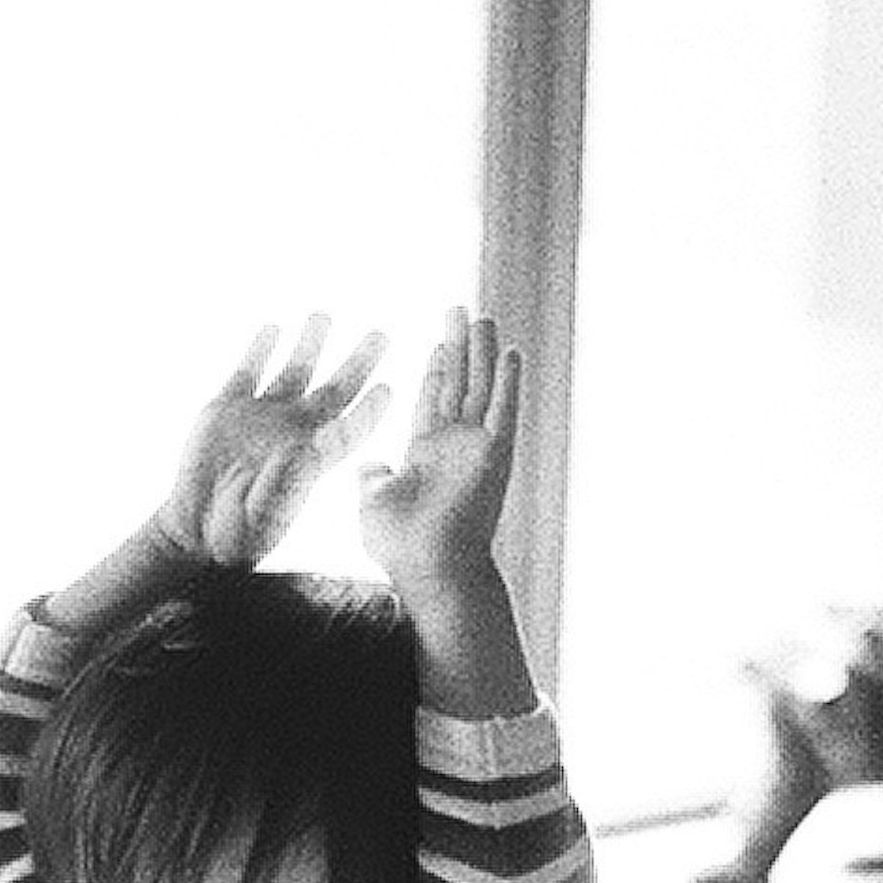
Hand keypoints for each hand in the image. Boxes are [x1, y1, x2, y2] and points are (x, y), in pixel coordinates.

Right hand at [159, 317, 386, 568]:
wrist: (197, 527)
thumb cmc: (239, 533)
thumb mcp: (267, 515)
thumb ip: (288, 483)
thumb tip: (312, 449)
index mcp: (313, 459)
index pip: (351, 428)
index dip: (370, 411)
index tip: (387, 389)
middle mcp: (294, 431)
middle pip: (336, 390)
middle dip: (359, 363)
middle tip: (381, 337)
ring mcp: (262, 415)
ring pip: (295, 371)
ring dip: (311, 344)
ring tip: (324, 317)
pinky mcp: (227, 408)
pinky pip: (249, 372)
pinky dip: (260, 350)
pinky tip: (274, 329)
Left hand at [355, 307, 519, 616]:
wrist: (432, 572)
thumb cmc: (401, 548)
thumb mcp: (374, 503)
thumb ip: (374, 478)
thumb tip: (371, 467)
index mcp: (426, 455)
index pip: (434, 401)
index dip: (437, 370)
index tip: (439, 341)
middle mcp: (455, 446)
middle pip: (459, 384)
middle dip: (459, 346)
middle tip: (460, 311)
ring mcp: (477, 448)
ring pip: (481, 387)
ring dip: (482, 352)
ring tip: (483, 316)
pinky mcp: (495, 453)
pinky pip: (503, 409)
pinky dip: (508, 381)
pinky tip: (510, 352)